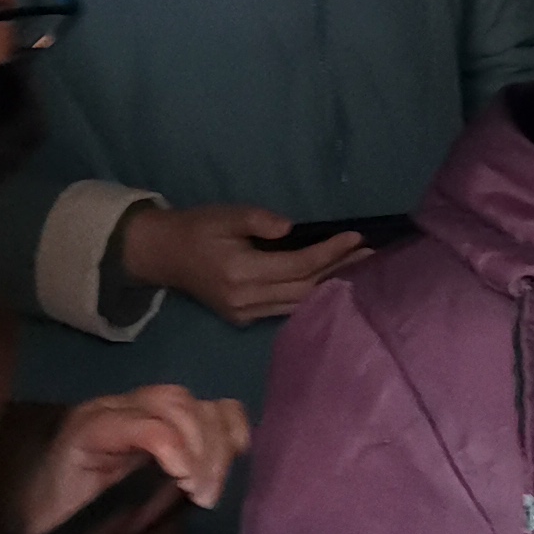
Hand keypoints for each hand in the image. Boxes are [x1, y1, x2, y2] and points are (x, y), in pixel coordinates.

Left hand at [20, 385, 253, 533]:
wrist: (46, 490)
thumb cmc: (55, 515)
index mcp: (87, 435)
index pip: (139, 422)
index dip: (173, 446)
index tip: (191, 489)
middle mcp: (116, 409)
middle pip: (176, 406)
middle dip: (202, 451)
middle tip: (203, 499)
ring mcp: (145, 406)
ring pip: (195, 404)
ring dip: (217, 444)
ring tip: (209, 489)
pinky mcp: (169, 415)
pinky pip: (210, 406)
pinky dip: (228, 427)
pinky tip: (231, 458)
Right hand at [120, 203, 366, 325]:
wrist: (162, 255)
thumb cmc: (196, 228)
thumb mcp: (225, 214)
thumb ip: (259, 220)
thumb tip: (292, 229)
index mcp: (239, 272)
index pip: (297, 266)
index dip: (328, 253)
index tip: (355, 237)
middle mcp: (245, 300)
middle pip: (304, 288)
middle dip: (339, 270)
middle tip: (370, 253)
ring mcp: (244, 314)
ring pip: (298, 303)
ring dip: (330, 284)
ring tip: (360, 267)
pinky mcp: (243, 319)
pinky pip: (285, 309)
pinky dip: (310, 295)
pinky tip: (331, 282)